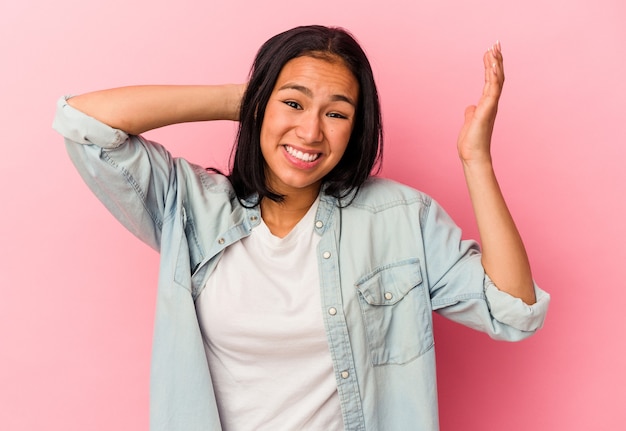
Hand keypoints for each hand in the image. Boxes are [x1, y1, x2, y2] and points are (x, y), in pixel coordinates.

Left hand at [457, 41, 504, 163]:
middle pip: (497, 76)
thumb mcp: (470, 121)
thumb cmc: (471, 141)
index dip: (492, 65)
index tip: (490, 51)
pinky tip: (493, 65)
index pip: (492, 80)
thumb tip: (471, 106)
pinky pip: (493, 90)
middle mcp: (492, 102)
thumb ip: (472, 111)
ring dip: (495, 64)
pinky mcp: (487, 110)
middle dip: (496, 59)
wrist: (472, 155)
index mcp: (487, 103)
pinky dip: (494, 76)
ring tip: (494, 49)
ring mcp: (491, 105)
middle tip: (496, 43)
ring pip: (496, 80)